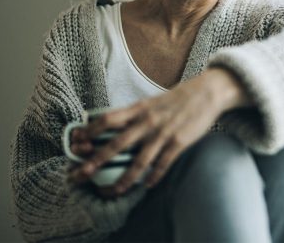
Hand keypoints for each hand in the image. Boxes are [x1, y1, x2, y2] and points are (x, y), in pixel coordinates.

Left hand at [69, 67, 249, 194]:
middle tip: (81, 175)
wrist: (207, 92)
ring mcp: (164, 132)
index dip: (90, 131)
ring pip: (139, 161)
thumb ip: (135, 113)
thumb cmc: (178, 97)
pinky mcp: (179, 142)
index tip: (76, 142)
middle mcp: (148, 121)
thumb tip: (113, 124)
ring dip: (125, 179)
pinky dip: (154, 176)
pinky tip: (147, 185)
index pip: (108, 119)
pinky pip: (163, 164)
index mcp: (139, 108)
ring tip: (114, 191)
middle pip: (117, 143)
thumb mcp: (152, 101)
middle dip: (96, 161)